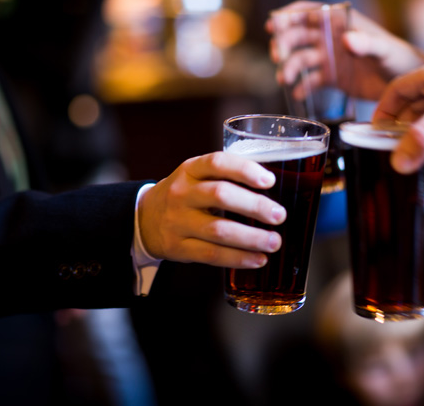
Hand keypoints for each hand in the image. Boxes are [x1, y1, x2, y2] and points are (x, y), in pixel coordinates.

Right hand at [138, 152, 286, 268]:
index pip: (218, 163)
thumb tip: (277, 189)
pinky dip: (238, 258)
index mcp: (190, 169)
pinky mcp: (178, 247)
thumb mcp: (197, 177)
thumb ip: (228, 178)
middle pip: (220, 195)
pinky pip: (211, 254)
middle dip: (255, 206)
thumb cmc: (185, 195)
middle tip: (280, 215)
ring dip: (251, 237)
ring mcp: (178, 221)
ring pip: (218, 229)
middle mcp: (182, 193)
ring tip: (275, 242)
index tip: (270, 180)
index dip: (245, 170)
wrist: (144, 219)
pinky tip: (258, 259)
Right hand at [266, 0, 423, 100]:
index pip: (309, 12)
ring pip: (301, 59)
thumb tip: (346, 39)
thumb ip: (367, 43)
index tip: (274, 24)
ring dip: (289, 67)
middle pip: (298, 35)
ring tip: (285, 79)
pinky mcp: (332, 79)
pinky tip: (297, 95)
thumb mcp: (385, 49)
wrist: (407, 86)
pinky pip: (311, 82)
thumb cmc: (400, 59)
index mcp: (341, 24)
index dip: (289, 15)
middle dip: (284, 43)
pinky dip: (302, 88)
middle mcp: (332, 39)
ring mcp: (330, 59)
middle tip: (278, 56)